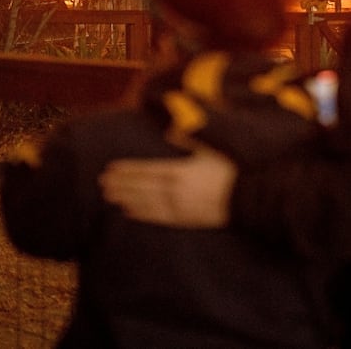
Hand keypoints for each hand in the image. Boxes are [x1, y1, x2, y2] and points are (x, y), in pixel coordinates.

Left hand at [99, 147, 236, 227]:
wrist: (248, 197)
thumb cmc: (231, 169)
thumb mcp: (211, 148)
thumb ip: (189, 139)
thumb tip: (170, 130)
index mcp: (179, 171)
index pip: (145, 170)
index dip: (127, 170)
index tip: (111, 169)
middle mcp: (174, 191)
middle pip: (141, 187)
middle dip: (121, 184)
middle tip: (102, 183)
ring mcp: (179, 207)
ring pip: (145, 203)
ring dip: (126, 199)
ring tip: (110, 196)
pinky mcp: (186, 220)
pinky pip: (159, 218)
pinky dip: (142, 214)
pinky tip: (129, 213)